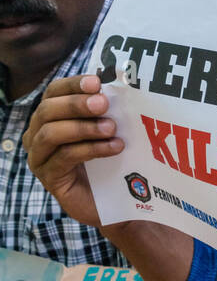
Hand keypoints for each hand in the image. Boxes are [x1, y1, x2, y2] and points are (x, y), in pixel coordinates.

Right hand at [22, 74, 123, 227]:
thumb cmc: (106, 158)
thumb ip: (103, 110)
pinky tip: (114, 147)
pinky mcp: (48, 178)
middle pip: (48, 111)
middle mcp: (36, 134)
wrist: (112, 197)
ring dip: (83, 128)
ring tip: (111, 128)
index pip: (53, 92)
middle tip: (104, 104)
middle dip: (76, 105)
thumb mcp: (104, 128)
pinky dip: (90, 149)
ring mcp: (39, 157)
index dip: (72, 84)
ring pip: (51, 134)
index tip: (96, 82)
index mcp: (48, 116)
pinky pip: (64, 157)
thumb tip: (114, 87)